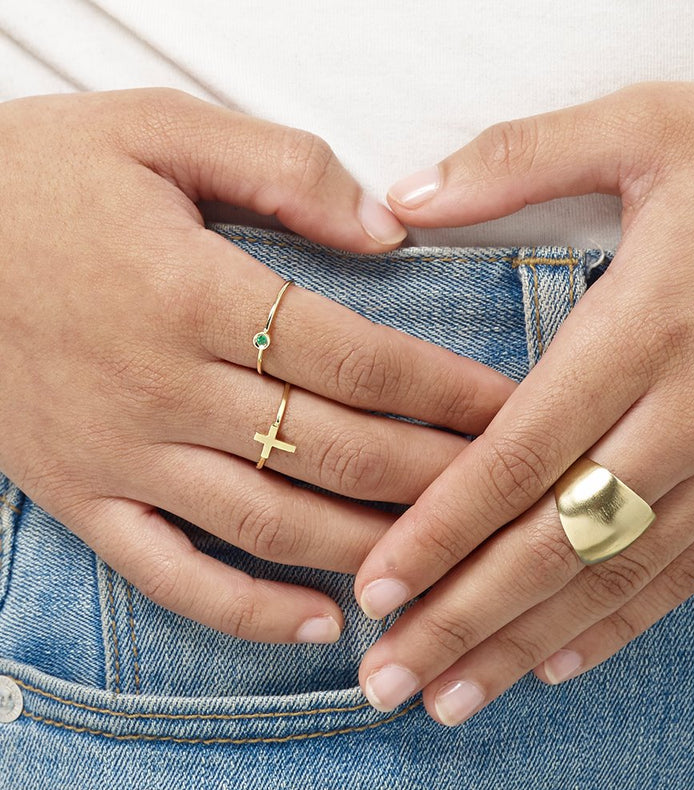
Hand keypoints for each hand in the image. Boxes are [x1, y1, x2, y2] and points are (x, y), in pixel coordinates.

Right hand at [0, 90, 513, 642]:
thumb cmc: (40, 177)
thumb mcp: (159, 130)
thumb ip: (283, 171)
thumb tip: (386, 232)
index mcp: (193, 293)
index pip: (359, 359)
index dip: (448, 391)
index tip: (514, 411)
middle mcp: (163, 387)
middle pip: (335, 451)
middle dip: (435, 477)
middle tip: (507, 490)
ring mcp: (120, 455)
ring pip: (272, 525)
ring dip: (369, 548)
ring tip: (442, 557)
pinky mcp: (81, 495)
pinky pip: (173, 576)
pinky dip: (247, 612)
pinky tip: (319, 624)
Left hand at [354, 83, 693, 722]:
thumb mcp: (652, 126)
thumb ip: (521, 157)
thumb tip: (407, 196)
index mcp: (645, 327)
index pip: (519, 454)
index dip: (441, 529)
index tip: (375, 586)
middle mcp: (690, 413)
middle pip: (556, 540)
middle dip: (465, 617)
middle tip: (389, 680)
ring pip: (615, 577)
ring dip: (524, 643)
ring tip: (449, 697)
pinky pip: (687, 573)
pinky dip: (617, 625)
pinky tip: (556, 662)